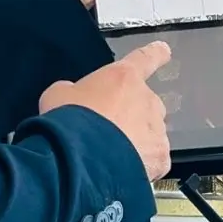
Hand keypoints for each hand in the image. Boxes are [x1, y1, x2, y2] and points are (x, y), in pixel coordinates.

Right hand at [40, 41, 171, 182]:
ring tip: (112, 156)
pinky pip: (154, 160)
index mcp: (124, 78)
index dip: (155, 54)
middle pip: (146, 104)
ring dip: (137, 142)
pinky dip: (142, 165)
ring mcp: (156, 130)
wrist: (80, 159)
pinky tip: (122, 170)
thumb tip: (73, 97)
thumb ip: (73, 91)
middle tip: (109, 131)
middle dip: (132, 115)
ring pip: (151, 134)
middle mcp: (146, 100)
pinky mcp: (159, 159)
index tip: (164, 50)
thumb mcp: (58, 94)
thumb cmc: (69, 120)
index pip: (144, 59)